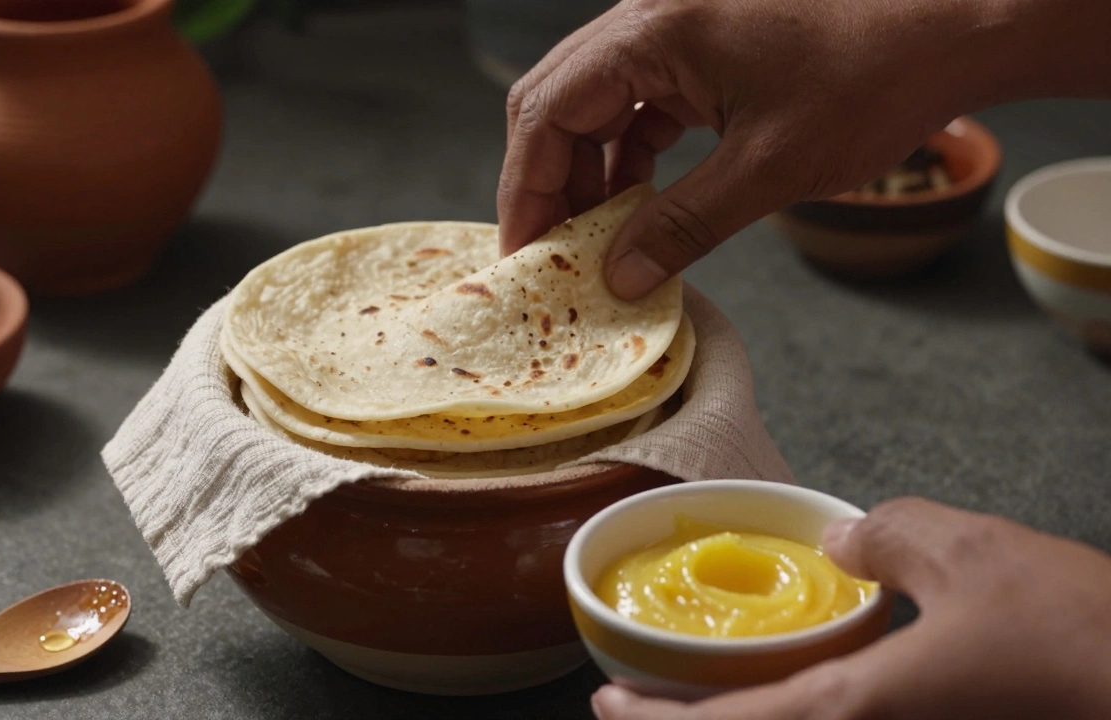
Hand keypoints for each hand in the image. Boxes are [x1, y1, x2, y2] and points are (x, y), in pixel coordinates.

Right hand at [496, 0, 1110, 299]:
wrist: (952, 25)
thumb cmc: (873, 77)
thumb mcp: (769, 168)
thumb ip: (681, 225)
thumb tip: (618, 277)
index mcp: (653, 31)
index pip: (547, 113)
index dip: (525, 190)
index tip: (524, 255)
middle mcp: (649, 16)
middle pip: (556, 102)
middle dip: (546, 183)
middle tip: (550, 254)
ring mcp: (674, 26)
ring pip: (593, 103)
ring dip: (587, 172)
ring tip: (596, 242)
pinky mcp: (700, 44)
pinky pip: (637, 101)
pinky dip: (627, 155)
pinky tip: (636, 206)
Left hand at [590, 497, 1110, 719]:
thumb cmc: (1078, 639)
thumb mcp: (968, 553)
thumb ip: (886, 537)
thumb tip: (845, 539)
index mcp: (854, 711)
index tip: (607, 704)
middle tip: (646, 700)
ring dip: (749, 718)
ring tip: (719, 692)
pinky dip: (805, 712)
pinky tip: (809, 688)